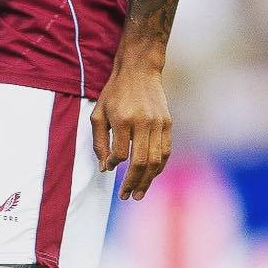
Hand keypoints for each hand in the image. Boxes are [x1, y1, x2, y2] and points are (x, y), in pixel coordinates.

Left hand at [90, 63, 171, 200]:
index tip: (109, 167)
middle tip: (126, 196)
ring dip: (148, 181)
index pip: (120, 153)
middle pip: (141, 162)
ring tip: (138, 193)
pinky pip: (165, 152)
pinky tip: (151, 177)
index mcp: (123, 120)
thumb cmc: (114, 93)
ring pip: (156, 161)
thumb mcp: (99, 113)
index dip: (114, 165)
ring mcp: (158, 124)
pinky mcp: (168, 124)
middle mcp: (143, 123)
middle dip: (132, 183)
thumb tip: (106, 168)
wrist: (139, 70)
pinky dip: (158, 167)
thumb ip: (100, 142)